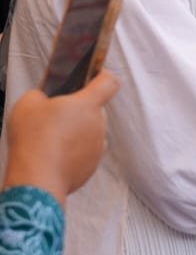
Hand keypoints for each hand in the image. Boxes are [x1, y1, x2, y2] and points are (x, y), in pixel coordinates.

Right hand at [4, 72, 120, 200]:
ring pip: (90, 131)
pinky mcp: (93, 165)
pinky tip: (54, 154)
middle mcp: (99, 124)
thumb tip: (45, 99)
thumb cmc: (34, 138)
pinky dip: (73, 151)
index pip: (109, 82)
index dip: (102, 76)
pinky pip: (85, 151)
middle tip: (56, 114)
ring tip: (51, 138)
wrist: (38, 178)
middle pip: (95, 109)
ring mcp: (98, 146)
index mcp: (88, 104)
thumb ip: (41, 94)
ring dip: (76, 131)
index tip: (93, 76)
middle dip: (79, 109)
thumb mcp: (28, 103)